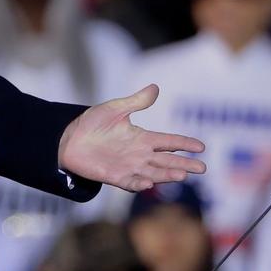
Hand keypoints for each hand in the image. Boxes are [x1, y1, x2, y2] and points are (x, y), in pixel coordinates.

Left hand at [57, 84, 205, 192]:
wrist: (68, 139)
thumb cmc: (92, 123)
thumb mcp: (115, 109)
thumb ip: (136, 102)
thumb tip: (155, 87)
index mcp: (142, 138)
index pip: (168, 141)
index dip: (184, 143)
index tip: (201, 146)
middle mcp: (139, 154)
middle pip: (167, 161)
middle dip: (184, 164)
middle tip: (202, 168)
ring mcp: (128, 167)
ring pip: (154, 172)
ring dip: (167, 175)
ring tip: (182, 175)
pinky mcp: (115, 177)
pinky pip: (131, 182)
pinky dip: (140, 183)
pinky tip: (149, 182)